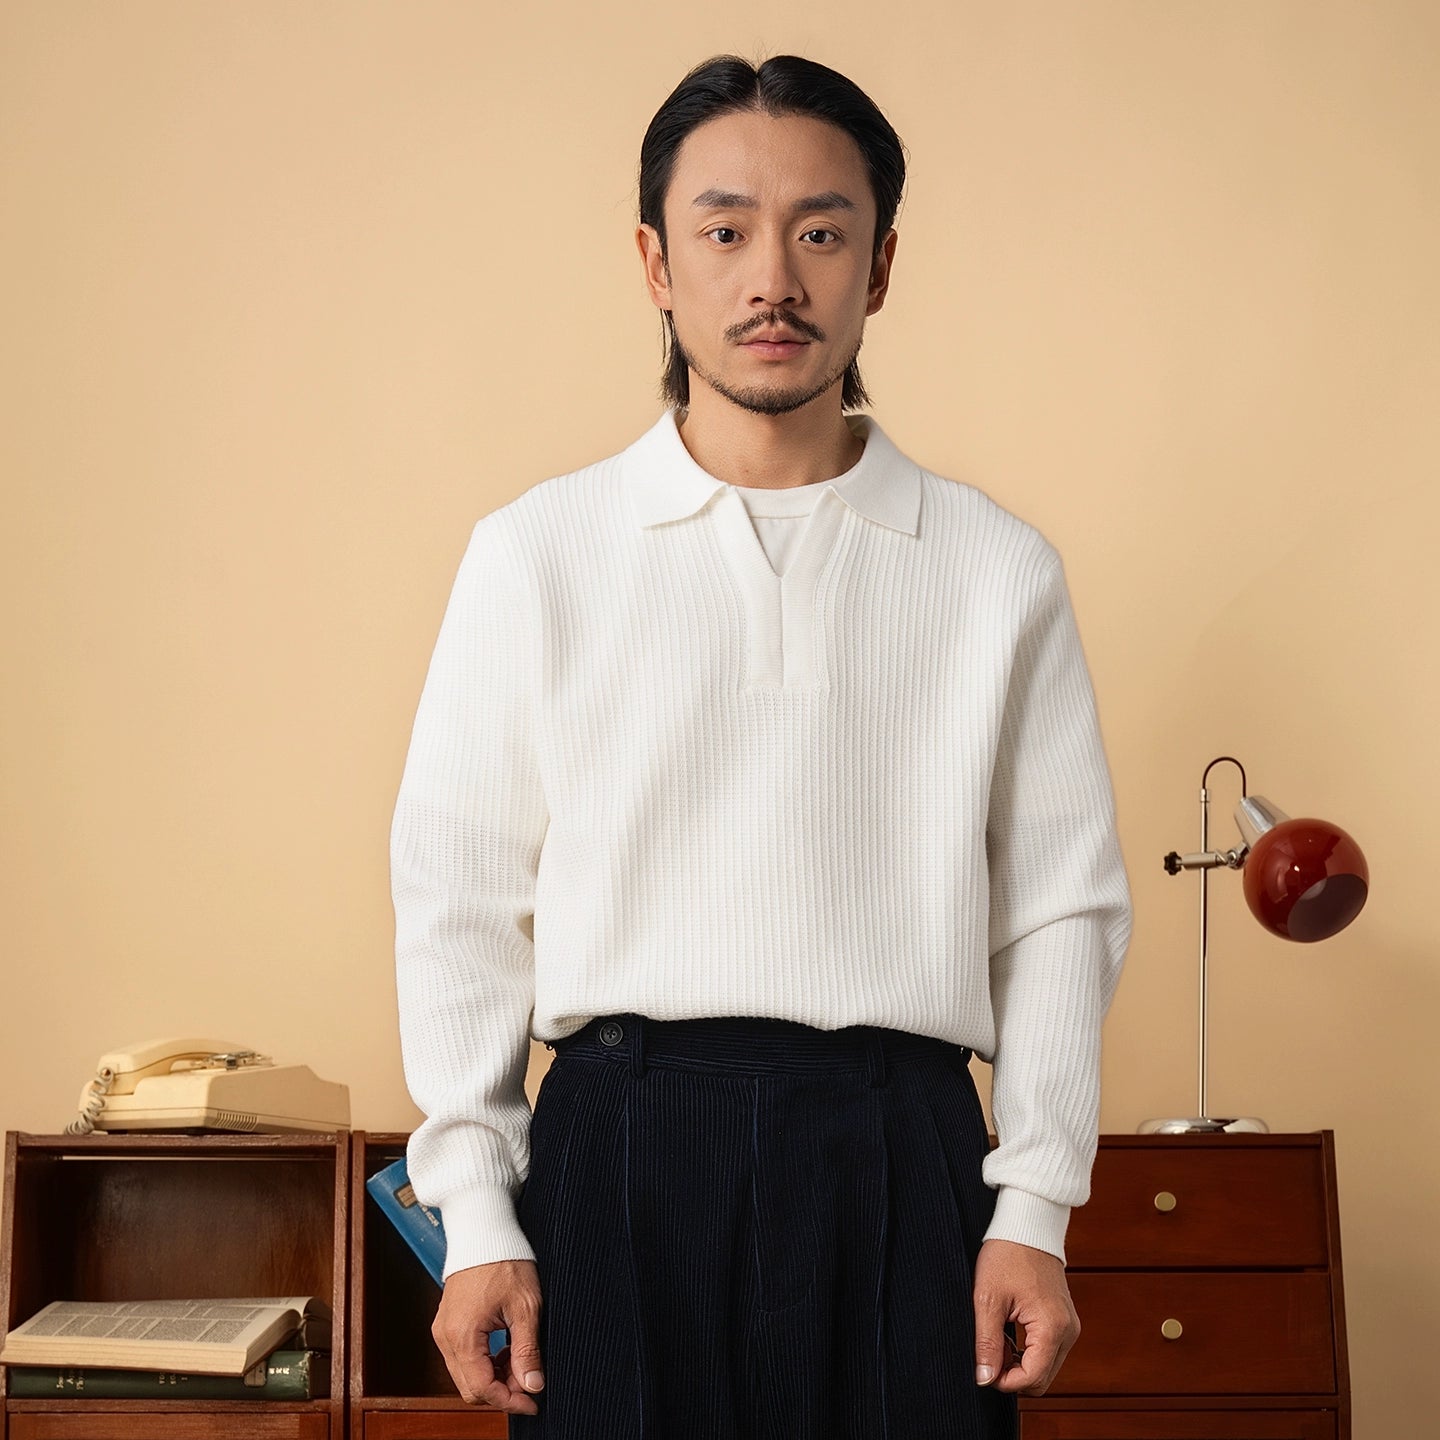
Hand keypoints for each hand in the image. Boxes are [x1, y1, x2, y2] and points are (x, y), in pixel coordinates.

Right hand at [431, 1259, 544, 1414]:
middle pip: (470, 1387)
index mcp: (463, 1335)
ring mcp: (443, 1330)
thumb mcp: (525, 1307)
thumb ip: (527, 1350)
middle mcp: (446, 1337)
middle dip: (502, 1392)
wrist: (484, 1231)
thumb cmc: (505, 1260)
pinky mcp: (447, 1324)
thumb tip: (533, 1385)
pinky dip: (484, 1363)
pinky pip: (462, 1358)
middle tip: (530, 1383)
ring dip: (493, 1378)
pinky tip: (506, 1351)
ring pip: (465, 1375)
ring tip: (521, 1363)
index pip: (482, 1388)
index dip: (510, 1401)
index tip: (533, 1402)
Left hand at [972, 1238, 1079, 1396]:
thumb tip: (984, 1378)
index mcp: (1052, 1327)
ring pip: (1045, 1367)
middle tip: (988, 1349)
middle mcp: (1068, 1331)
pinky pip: (1048, 1351)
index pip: (1033, 1378)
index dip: (1005, 1382)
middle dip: (1012, 1374)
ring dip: (1019, 1362)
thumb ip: (986, 1342)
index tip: (984, 1368)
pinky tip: (1007, 1331)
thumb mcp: (988, 1298)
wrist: (1027, 1224)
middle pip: (1042, 1379)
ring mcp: (1069, 1326)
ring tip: (996, 1335)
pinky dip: (1027, 1350)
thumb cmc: (1007, 1253)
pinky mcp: (1064, 1321)